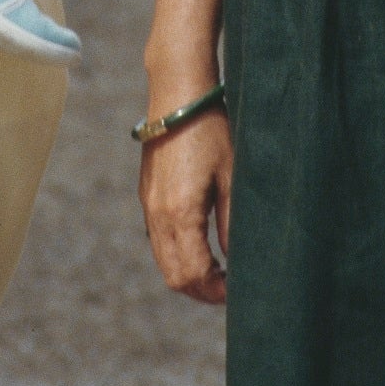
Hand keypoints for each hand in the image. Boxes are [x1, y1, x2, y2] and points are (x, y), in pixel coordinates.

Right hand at [138, 105, 232, 305]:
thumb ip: (232, 224)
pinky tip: (200, 242)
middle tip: (228, 287)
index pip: (193, 274)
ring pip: (163, 260)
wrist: (177, 94)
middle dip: (201, 290)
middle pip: (173, 276)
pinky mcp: (146, 194)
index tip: (237, 289)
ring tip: (217, 269)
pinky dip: (176, 253)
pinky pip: (157, 239)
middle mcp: (158, 214)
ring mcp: (148, 204)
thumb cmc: (211, 131)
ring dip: (187, 273)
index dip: (216, 291)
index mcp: (181, 212)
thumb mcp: (231, 177)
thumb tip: (236, 261)